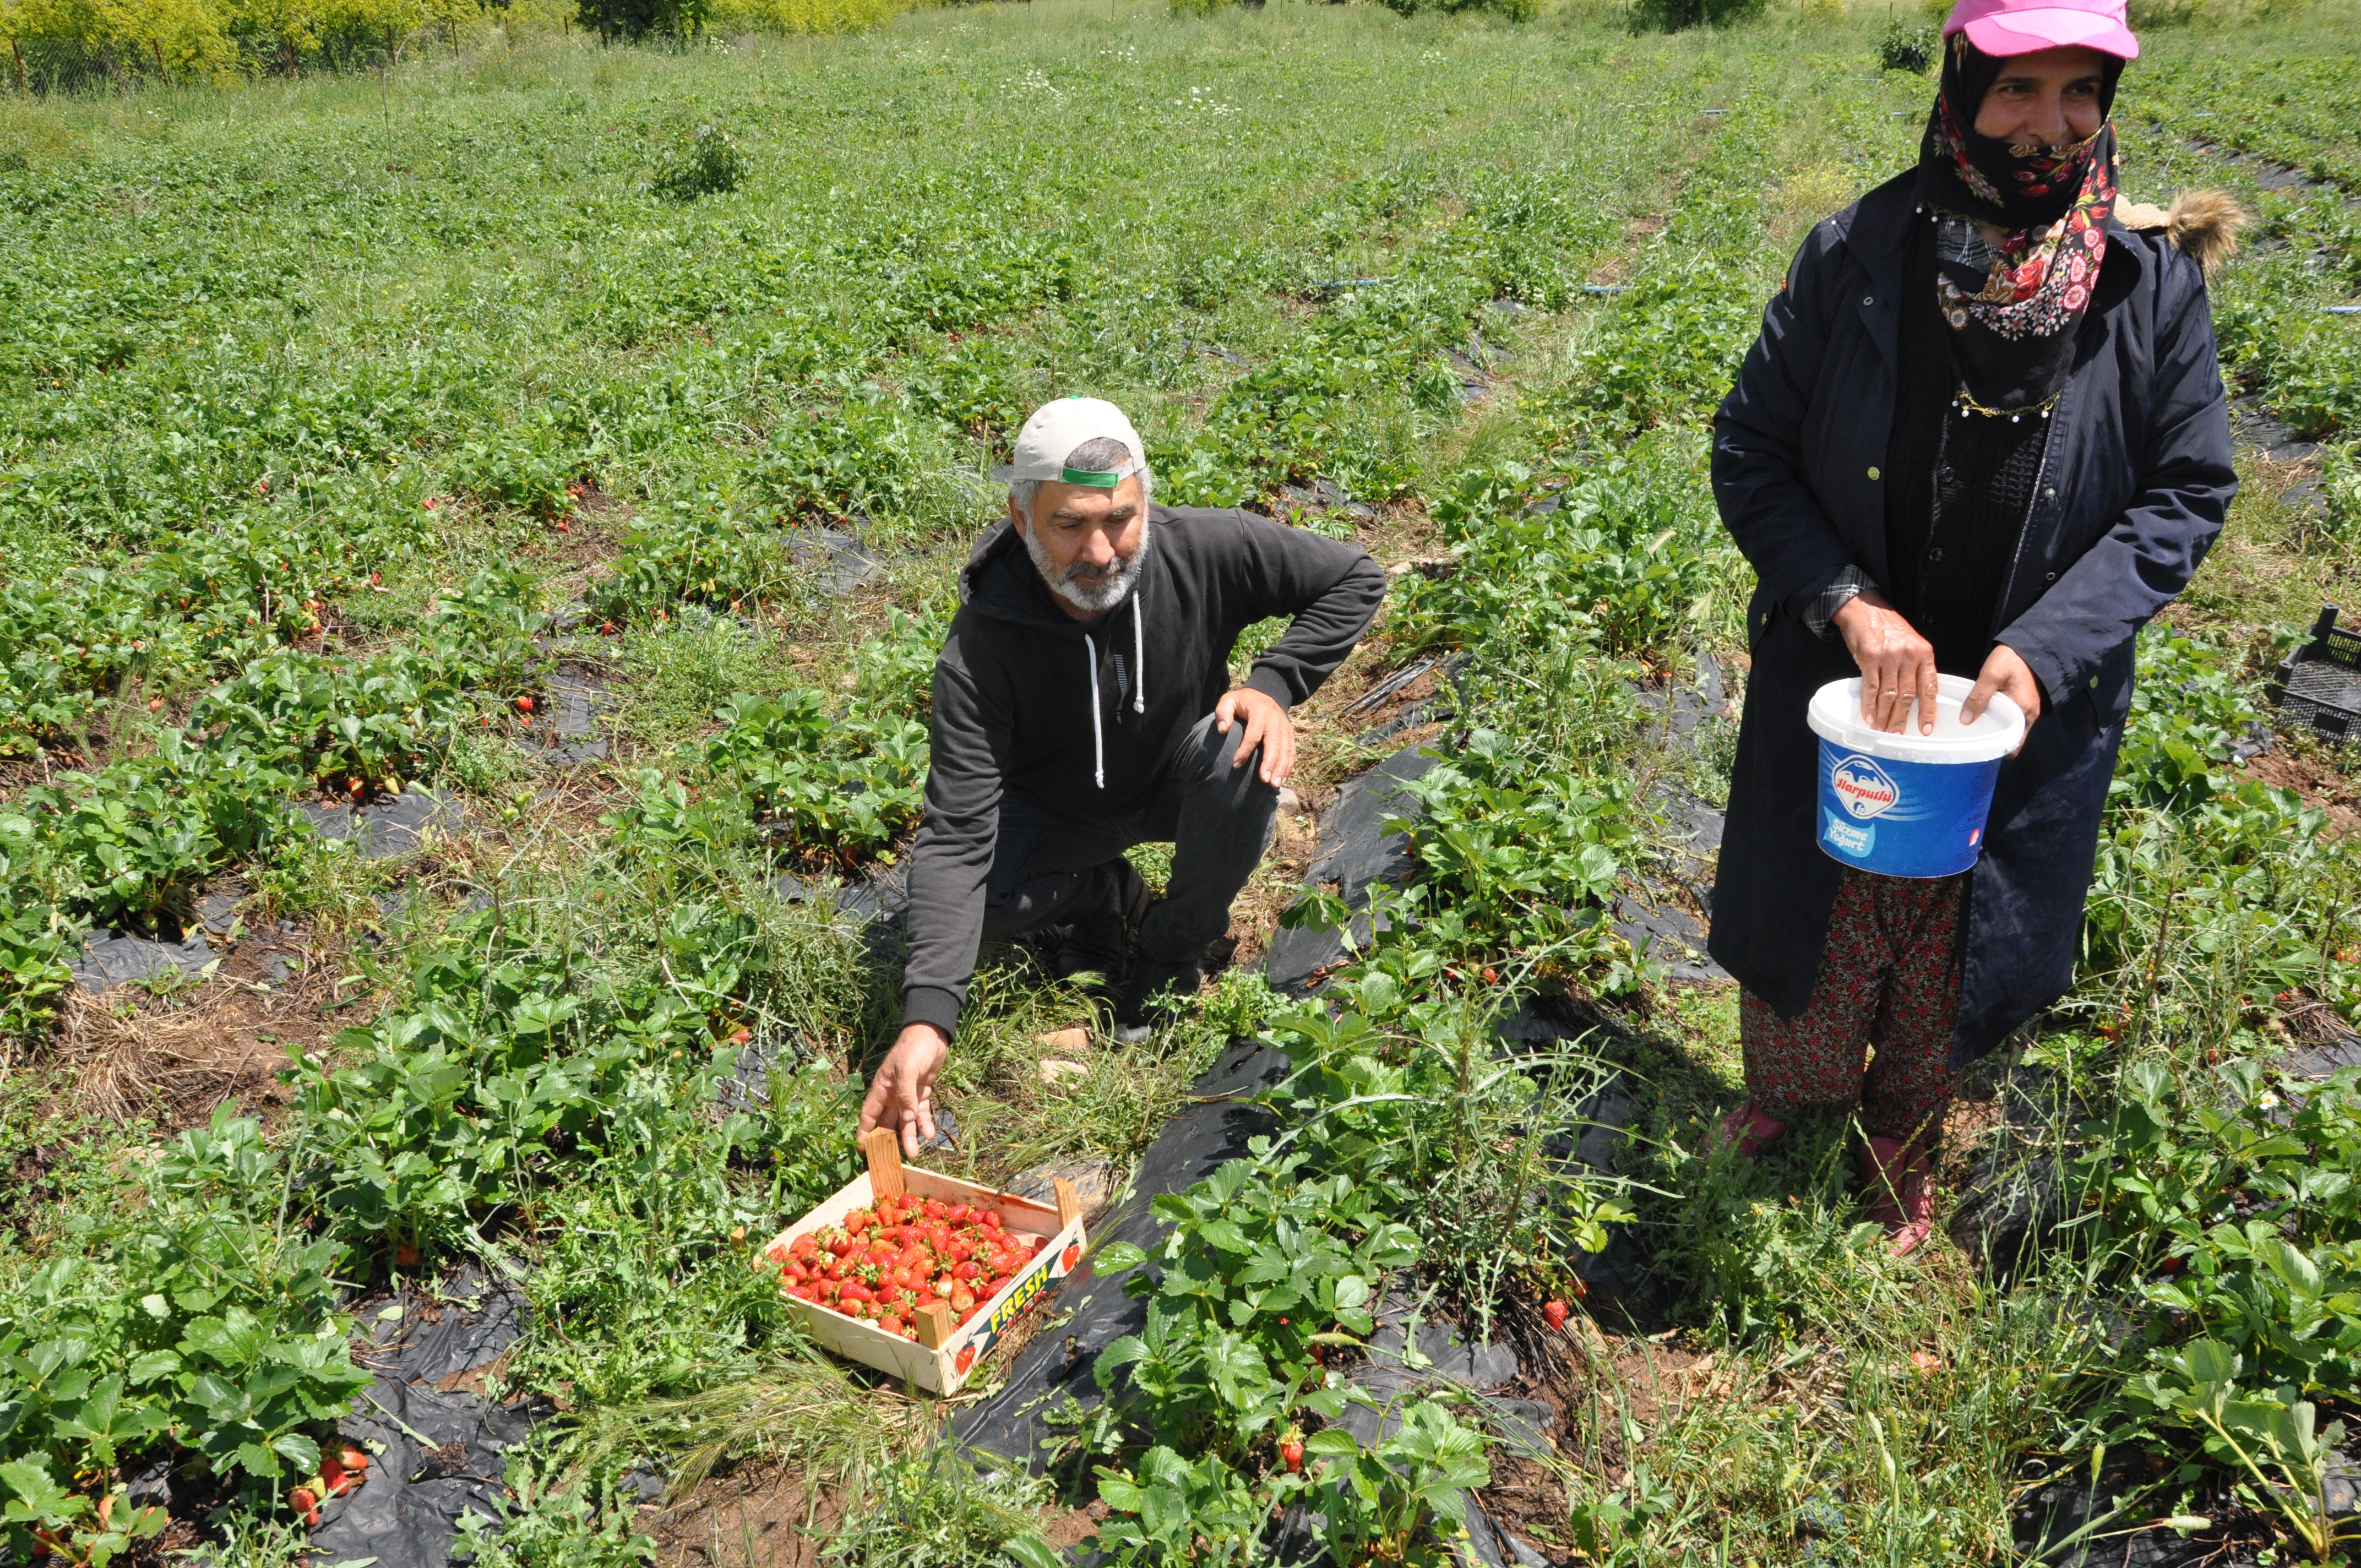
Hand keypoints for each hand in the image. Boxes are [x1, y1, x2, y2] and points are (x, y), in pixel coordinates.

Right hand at [858, 1023, 948, 1157]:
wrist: (931, 1034)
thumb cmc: (913, 1048)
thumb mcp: (907, 1069)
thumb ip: (905, 1094)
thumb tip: (907, 1119)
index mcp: (882, 1088)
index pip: (869, 1114)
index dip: (865, 1131)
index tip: (863, 1149)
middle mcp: (892, 1095)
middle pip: (888, 1122)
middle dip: (889, 1141)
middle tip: (891, 1160)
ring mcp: (907, 1095)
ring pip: (906, 1120)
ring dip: (909, 1136)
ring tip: (914, 1154)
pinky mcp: (921, 1093)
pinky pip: (921, 1112)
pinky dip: (925, 1123)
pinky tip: (929, 1134)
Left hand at [1213, 687, 1295, 785]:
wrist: (1265, 692)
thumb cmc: (1243, 701)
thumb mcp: (1229, 700)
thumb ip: (1223, 712)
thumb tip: (1222, 730)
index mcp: (1259, 712)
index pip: (1253, 734)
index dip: (1245, 751)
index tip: (1235, 765)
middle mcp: (1275, 719)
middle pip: (1274, 744)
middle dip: (1270, 763)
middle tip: (1264, 780)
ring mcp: (1285, 726)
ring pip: (1286, 749)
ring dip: (1281, 768)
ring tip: (1275, 784)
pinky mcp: (1290, 732)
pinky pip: (1292, 750)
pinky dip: (1289, 765)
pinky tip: (1283, 779)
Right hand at [1832, 589, 1937, 735]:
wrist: (1866, 609)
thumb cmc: (1889, 627)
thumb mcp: (1910, 643)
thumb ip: (1915, 666)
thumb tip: (1914, 696)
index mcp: (1923, 653)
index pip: (1929, 687)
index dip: (1928, 710)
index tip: (1926, 729)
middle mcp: (1908, 655)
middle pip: (1908, 695)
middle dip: (1902, 718)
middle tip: (1897, 735)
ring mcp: (1888, 656)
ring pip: (1889, 694)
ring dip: (1884, 715)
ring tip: (1882, 730)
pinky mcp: (1869, 657)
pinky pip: (1870, 687)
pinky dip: (1869, 705)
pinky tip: (1869, 717)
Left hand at [1960, 642, 2042, 753]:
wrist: (2026, 648)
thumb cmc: (2011, 659)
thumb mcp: (1991, 675)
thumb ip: (1978, 696)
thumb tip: (1965, 720)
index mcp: (2023, 710)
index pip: (2013, 741)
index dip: (1999, 749)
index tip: (1980, 751)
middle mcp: (2028, 714)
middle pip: (2010, 737)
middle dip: (1993, 742)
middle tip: (1971, 743)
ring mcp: (2026, 709)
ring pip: (2009, 728)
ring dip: (1994, 731)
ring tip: (1973, 732)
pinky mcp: (2021, 703)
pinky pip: (2009, 718)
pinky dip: (1997, 721)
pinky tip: (1981, 718)